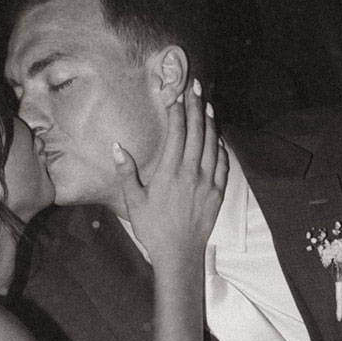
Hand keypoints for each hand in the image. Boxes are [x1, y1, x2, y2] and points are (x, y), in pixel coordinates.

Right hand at [113, 79, 227, 266]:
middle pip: (197, 132)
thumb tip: (117, 147)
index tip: (176, 93)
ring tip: (207, 105)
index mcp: (170, 172)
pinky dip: (222, 148)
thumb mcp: (134, 201)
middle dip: (196, 107)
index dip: (177, 110)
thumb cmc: (152, 228)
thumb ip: (127, 172)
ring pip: (213, 144)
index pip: (177, 132)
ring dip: (210, 123)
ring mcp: (208, 182)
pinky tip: (219, 138)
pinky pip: (224, 164)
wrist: (179, 254)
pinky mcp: (218, 193)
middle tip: (195, 86)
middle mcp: (192, 173)